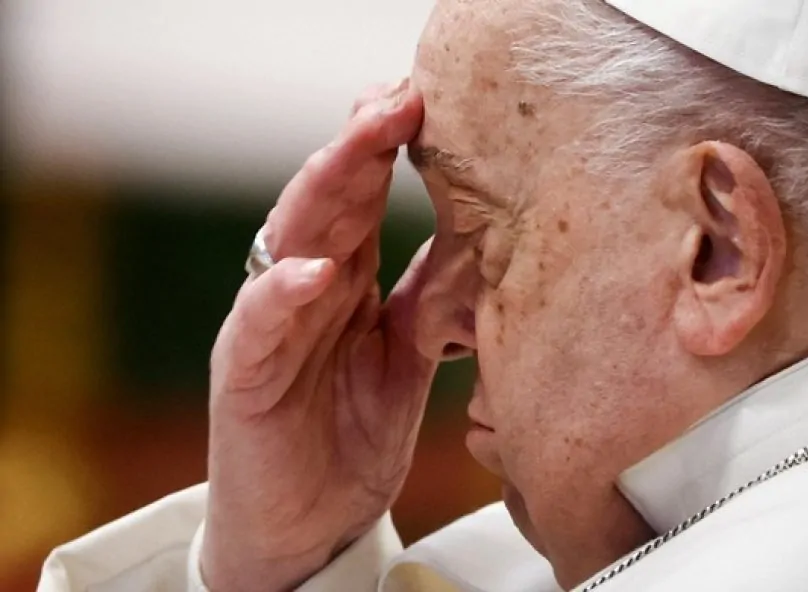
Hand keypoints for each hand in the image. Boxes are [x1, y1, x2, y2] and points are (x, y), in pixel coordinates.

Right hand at [201, 79, 436, 591]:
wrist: (310, 526)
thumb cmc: (348, 438)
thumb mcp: (404, 360)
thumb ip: (427, 301)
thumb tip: (477, 243)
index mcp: (343, 285)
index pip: (361, 203)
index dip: (386, 153)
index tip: (424, 106)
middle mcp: (302, 295)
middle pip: (326, 207)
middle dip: (358, 149)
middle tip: (395, 99)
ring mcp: (268, 332)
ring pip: (289, 248)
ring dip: (322, 196)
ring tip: (356, 149)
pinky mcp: (244, 380)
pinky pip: (259, 330)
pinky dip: (282, 298)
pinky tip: (314, 274)